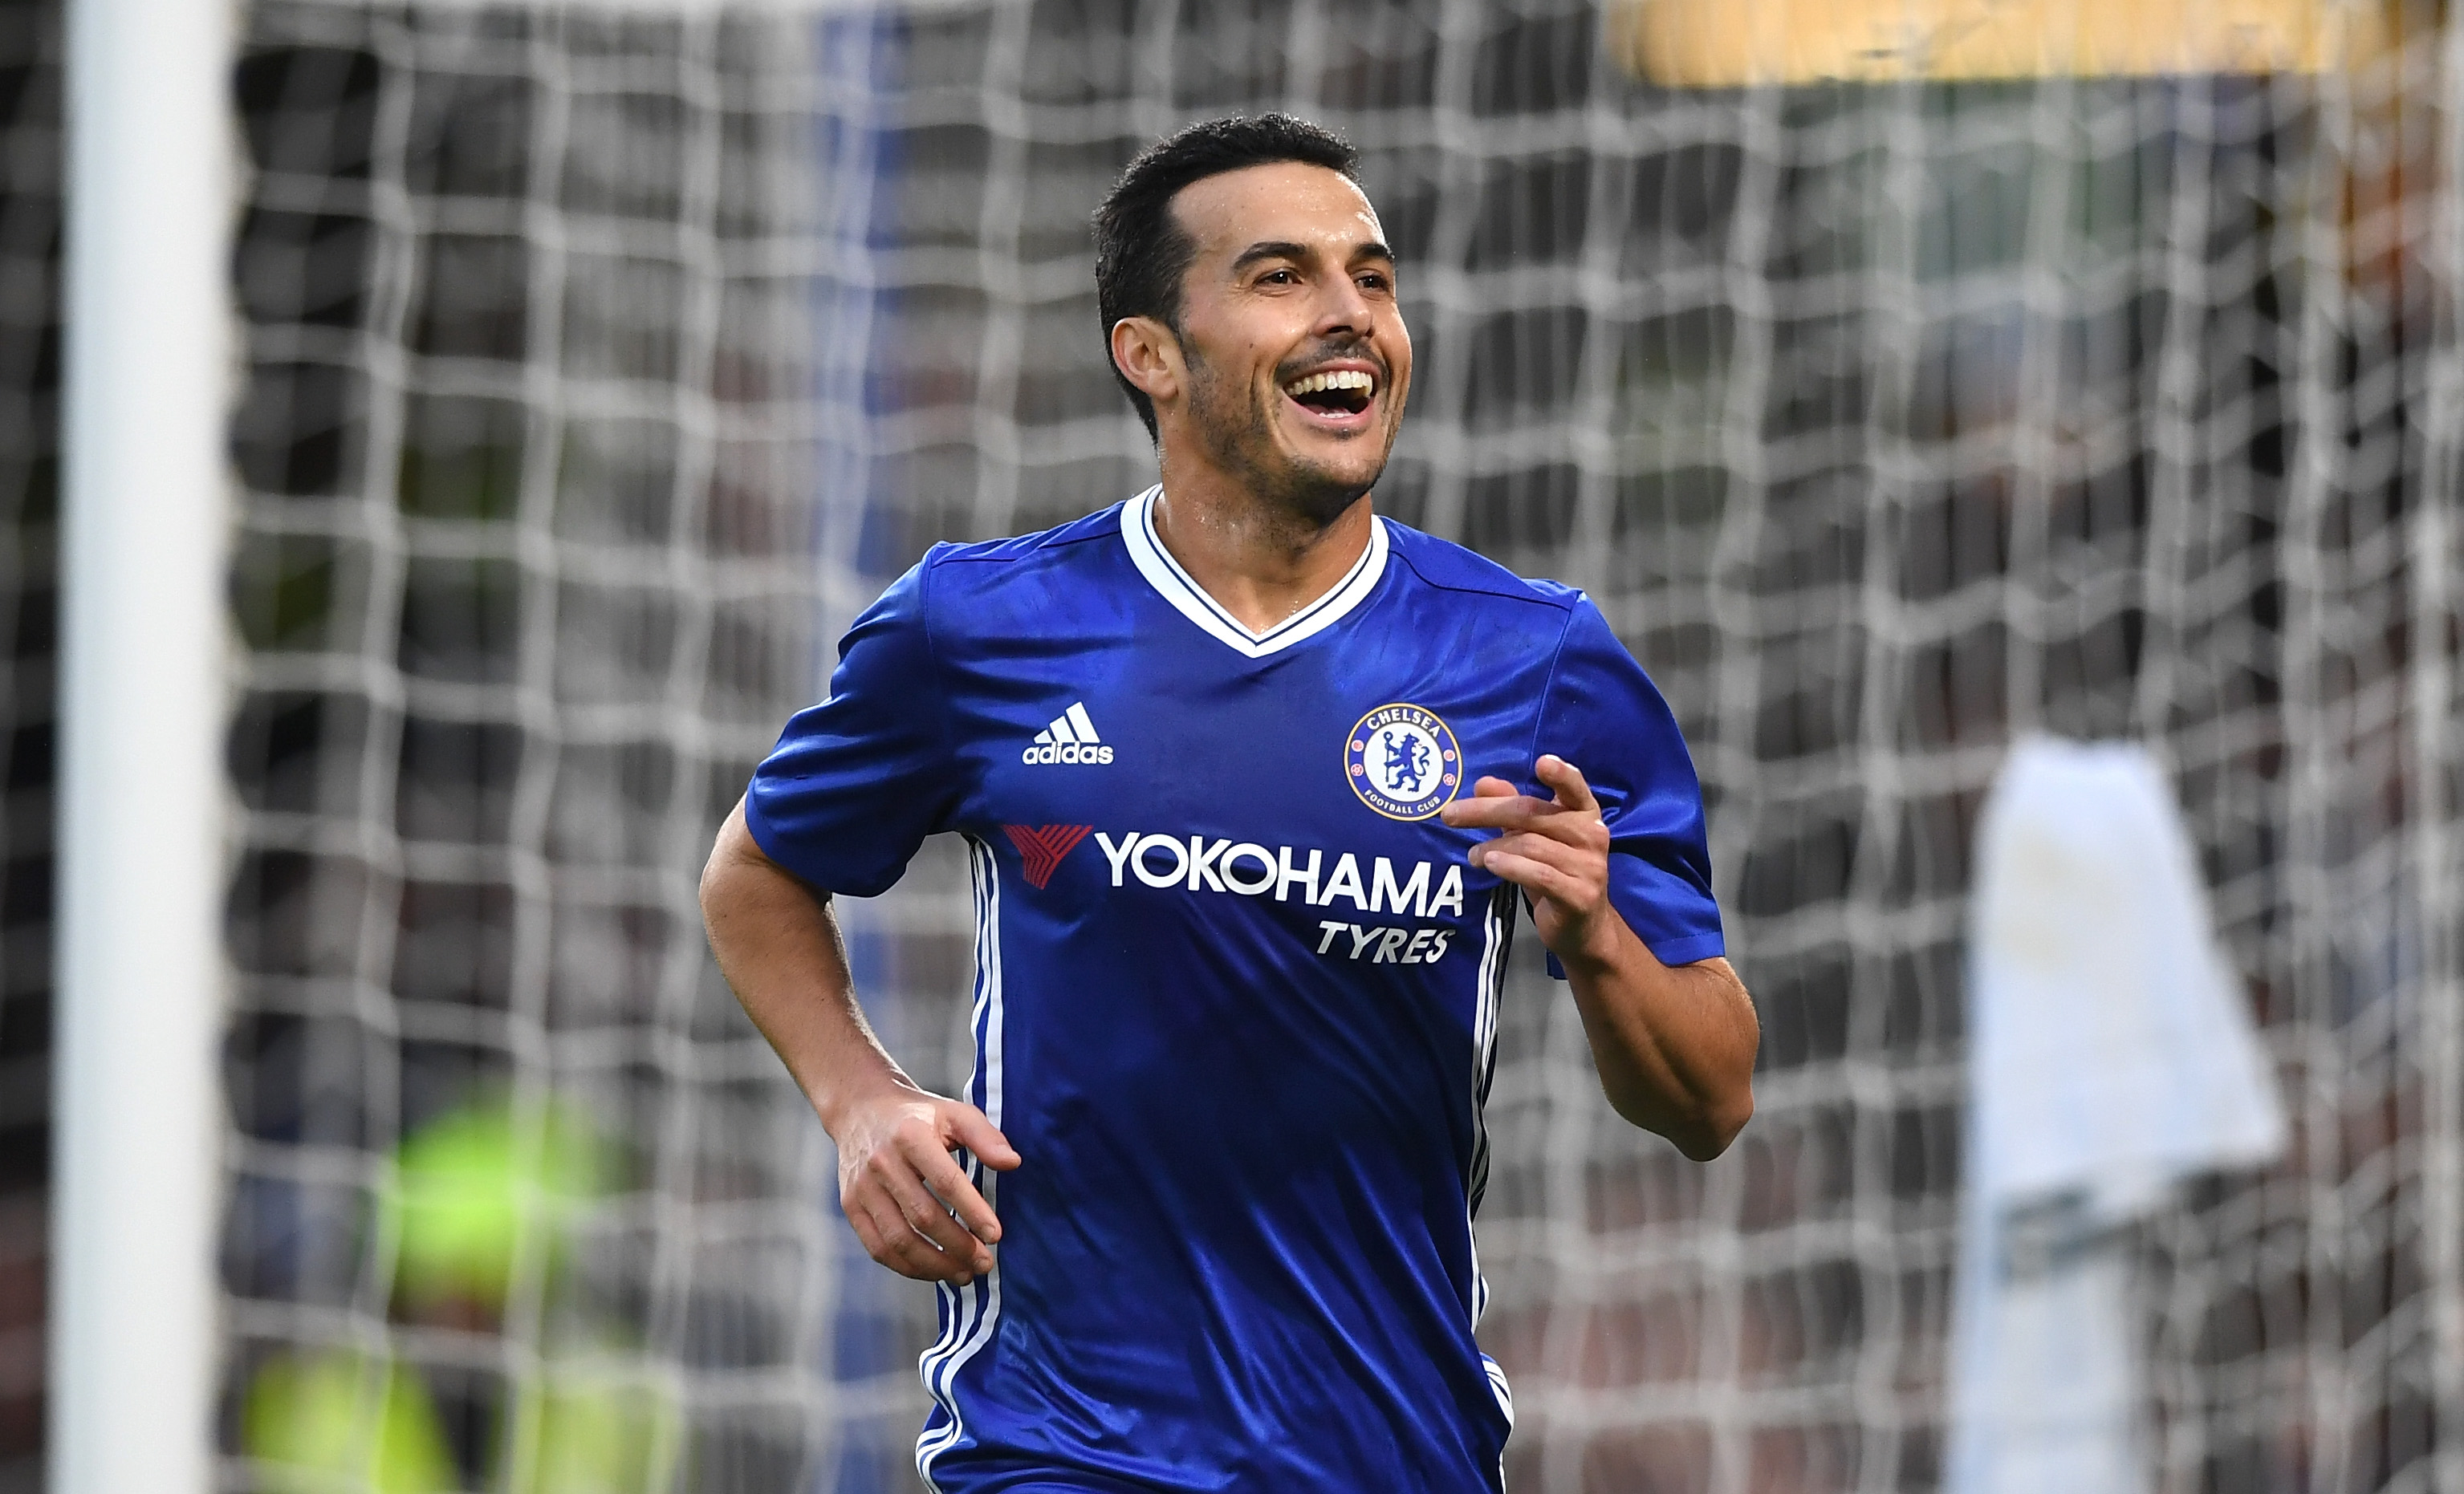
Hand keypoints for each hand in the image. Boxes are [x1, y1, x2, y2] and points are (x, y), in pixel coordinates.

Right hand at [831, 1085, 1019, 1283]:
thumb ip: (985, 1137)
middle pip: (922, 1216)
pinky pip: (878, 1247)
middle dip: (958, 1246)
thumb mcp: (954, 1114)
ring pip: (898, 1239)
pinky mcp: (851, 1206)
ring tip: (963, 1273)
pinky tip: (933, 1270)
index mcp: (910, 1135)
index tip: (995, 1235)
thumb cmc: (917, 1116)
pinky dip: (907, 1267)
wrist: (861, 1111)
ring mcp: (862, 1187)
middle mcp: (882, 1162)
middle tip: (985, 1262)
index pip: (945, 1181)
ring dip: (934, 1264)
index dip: (972, 1211)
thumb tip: (1013, 1163)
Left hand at [1440, 754, 1616, 964]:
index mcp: (1584, 814)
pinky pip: (1539, 875)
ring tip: (1472, 855)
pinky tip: (1490, 864)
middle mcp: (1593, 835)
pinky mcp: (1579, 895)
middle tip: (1450, 815)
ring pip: (1531, 845)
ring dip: (1492, 847)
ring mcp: (1590, 867)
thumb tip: (1483, 783)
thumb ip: (1513, 808)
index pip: (1575, 788)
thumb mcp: (1534, 838)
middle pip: (1533, 814)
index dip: (1562, 774)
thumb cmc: (1556, 873)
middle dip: (1487, 811)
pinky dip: (1511, 867)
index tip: (1542, 762)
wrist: (1583, 928)